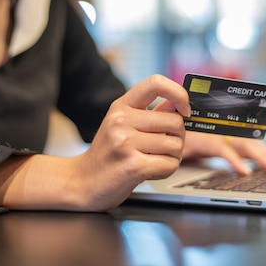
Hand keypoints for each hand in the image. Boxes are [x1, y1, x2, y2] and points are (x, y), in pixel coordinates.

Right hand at [70, 75, 190, 210]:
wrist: (81, 182)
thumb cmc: (107, 154)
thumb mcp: (122, 125)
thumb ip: (150, 114)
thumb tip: (178, 103)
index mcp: (121, 106)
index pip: (156, 83)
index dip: (178, 93)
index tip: (184, 110)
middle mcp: (121, 120)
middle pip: (175, 121)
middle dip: (177, 137)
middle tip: (161, 147)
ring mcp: (125, 142)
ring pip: (176, 145)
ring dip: (171, 157)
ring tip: (152, 160)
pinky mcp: (133, 165)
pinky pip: (170, 164)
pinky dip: (166, 170)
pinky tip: (149, 171)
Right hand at [182, 131, 265, 174]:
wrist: (159, 129)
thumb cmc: (180, 138)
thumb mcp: (202, 146)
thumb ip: (220, 150)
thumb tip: (240, 165)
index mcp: (224, 132)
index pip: (250, 141)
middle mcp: (222, 130)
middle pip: (250, 142)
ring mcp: (214, 132)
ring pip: (243, 144)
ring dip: (260, 157)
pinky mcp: (203, 139)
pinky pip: (224, 151)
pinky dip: (235, 161)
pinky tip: (245, 172)